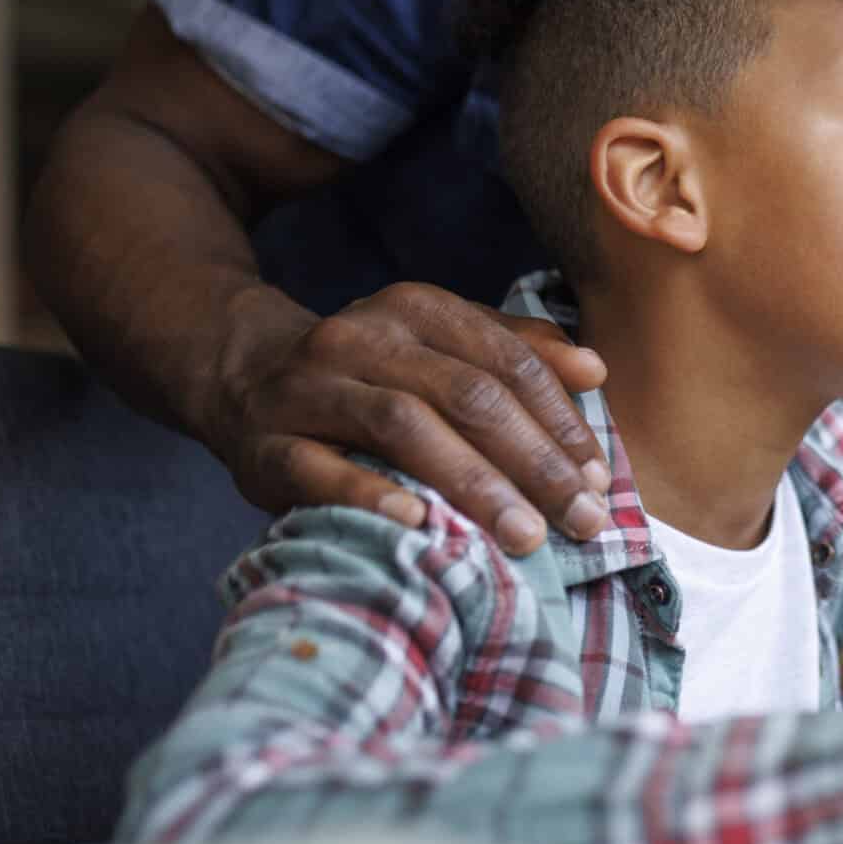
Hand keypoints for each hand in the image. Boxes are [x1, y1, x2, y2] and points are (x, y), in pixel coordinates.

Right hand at [211, 281, 611, 554]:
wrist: (241, 376)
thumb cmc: (370, 374)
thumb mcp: (441, 347)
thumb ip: (517, 353)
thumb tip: (594, 370)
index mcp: (414, 309)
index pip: (506, 363)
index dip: (559, 421)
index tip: (600, 476)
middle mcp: (360, 338)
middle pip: (466, 395)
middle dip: (534, 461)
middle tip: (581, 517)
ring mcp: (307, 388)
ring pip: (402, 425)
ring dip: (474, 482)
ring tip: (525, 534)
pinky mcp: (264, 444)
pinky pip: (317, 467)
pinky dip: (370, 493)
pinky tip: (419, 522)